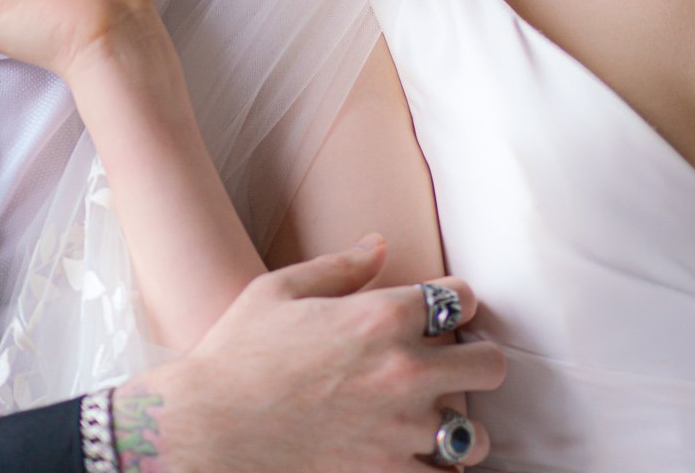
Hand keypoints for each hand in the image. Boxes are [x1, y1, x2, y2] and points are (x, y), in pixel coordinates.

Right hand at [111, 237, 504, 471]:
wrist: (205, 428)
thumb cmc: (235, 355)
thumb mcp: (280, 290)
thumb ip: (341, 266)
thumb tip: (380, 244)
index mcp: (382, 314)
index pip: (462, 300)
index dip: (456, 304)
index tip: (443, 316)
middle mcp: (404, 370)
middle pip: (489, 364)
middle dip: (475, 360)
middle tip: (452, 367)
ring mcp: (400, 429)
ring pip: (476, 433)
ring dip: (461, 425)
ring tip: (434, 422)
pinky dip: (438, 472)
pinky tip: (418, 461)